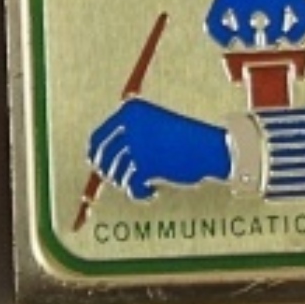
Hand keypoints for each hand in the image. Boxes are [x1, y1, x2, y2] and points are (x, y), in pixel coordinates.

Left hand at [87, 97, 232, 198]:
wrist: (210, 147)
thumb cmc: (181, 140)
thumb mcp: (151, 130)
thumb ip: (126, 138)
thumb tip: (94, 161)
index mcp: (130, 111)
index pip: (98, 138)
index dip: (95, 156)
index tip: (98, 168)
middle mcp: (130, 124)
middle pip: (103, 158)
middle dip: (111, 173)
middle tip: (123, 181)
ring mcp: (138, 142)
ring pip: (117, 174)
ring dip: (129, 183)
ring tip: (145, 183)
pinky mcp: (147, 162)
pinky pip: (131, 185)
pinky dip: (139, 192)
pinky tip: (152, 191)